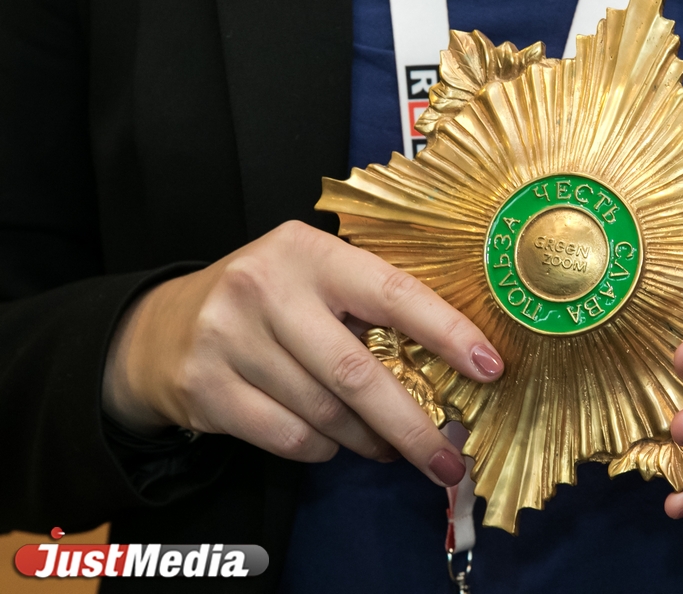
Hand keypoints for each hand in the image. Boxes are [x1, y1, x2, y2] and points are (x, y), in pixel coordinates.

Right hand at [102, 221, 502, 486]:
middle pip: (357, 373)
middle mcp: (265, 288)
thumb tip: (453, 365)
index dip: (446, 330)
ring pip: (325, 414)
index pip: (392, 291)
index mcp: (308, 252)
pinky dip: (323, 448)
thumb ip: (369, 305)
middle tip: (449, 460)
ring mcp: (229, 339)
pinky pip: (290, 438)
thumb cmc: (268, 302)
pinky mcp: (206, 388)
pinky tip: (329, 439)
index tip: (489, 366)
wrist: (163, 328)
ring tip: (387, 445)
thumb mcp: (313, 279)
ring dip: (369, 440)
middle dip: (413, 425)